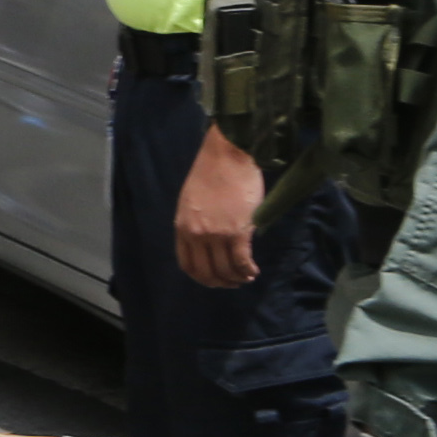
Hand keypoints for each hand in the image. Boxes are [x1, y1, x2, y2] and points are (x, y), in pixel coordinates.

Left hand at [174, 128, 264, 288]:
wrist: (228, 154)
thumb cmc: (211, 172)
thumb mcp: (191, 201)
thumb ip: (196, 223)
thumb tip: (209, 242)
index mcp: (183, 227)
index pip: (188, 264)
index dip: (202, 277)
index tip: (213, 279)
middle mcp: (197, 235)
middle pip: (207, 272)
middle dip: (220, 282)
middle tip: (232, 283)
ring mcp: (217, 235)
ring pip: (226, 270)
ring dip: (236, 278)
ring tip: (245, 277)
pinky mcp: (238, 232)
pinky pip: (241, 261)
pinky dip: (247, 271)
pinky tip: (253, 271)